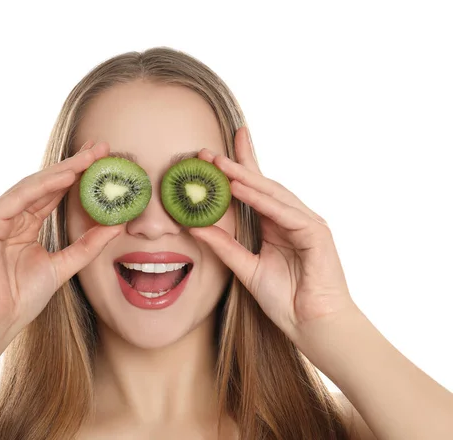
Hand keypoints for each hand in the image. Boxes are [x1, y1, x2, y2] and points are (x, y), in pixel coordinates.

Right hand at [0, 141, 121, 337]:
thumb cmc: (20, 298)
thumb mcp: (63, 266)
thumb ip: (87, 246)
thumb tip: (116, 226)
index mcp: (25, 225)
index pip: (55, 193)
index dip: (79, 177)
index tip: (104, 162)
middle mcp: (11, 215)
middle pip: (47, 183)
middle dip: (75, 164)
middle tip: (101, 147)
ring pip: (34, 185)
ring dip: (63, 169)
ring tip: (90, 156)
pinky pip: (19, 197)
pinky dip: (43, 185)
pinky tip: (67, 175)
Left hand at [191, 127, 356, 341]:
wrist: (312, 325)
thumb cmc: (286, 300)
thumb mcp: (246, 268)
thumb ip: (224, 247)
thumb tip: (196, 227)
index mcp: (276, 225)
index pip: (255, 190)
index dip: (238, 169)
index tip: (215, 153)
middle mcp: (291, 219)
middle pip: (262, 185)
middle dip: (236, 166)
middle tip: (209, 153)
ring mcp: (306, 223)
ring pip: (272, 194)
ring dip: (245, 177)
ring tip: (218, 165)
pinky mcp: (316, 233)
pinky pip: (284, 212)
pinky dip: (261, 200)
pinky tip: (240, 189)